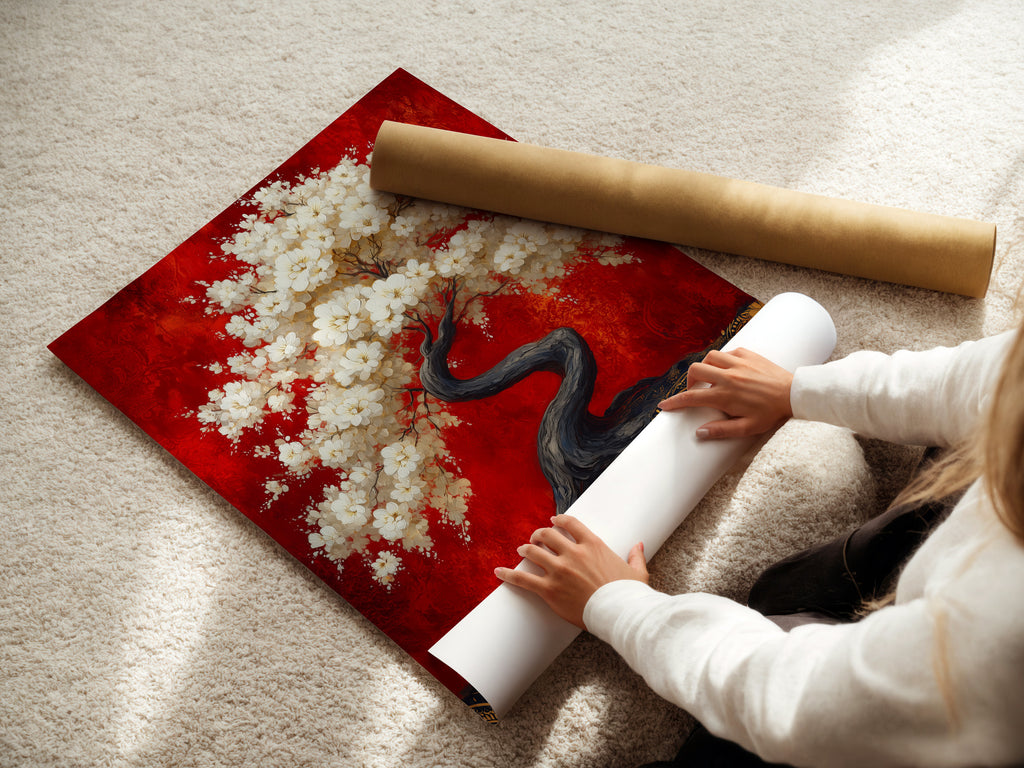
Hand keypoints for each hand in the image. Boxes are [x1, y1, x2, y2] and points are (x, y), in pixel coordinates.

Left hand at [494, 515, 647, 629]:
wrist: (620, 613)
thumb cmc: (629, 594)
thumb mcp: (637, 572)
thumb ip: (635, 556)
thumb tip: (639, 545)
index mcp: (593, 545)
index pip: (570, 524)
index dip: (559, 520)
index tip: (553, 521)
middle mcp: (573, 553)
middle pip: (547, 535)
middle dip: (539, 534)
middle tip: (535, 538)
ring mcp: (559, 570)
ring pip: (533, 552)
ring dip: (526, 549)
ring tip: (522, 550)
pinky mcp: (549, 589)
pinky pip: (523, 579)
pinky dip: (509, 574)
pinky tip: (498, 571)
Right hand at [658, 347, 792, 439]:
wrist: (794, 394)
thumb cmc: (771, 413)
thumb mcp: (747, 428)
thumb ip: (721, 430)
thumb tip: (699, 432)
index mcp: (725, 395)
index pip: (691, 398)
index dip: (674, 402)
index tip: (664, 406)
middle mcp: (728, 376)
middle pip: (695, 371)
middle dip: (689, 381)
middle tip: (695, 391)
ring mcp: (738, 363)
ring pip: (709, 357)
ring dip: (705, 367)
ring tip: (711, 378)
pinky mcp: (748, 354)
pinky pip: (727, 352)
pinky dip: (722, 360)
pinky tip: (728, 370)